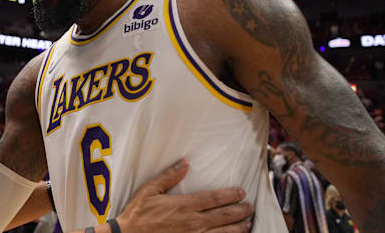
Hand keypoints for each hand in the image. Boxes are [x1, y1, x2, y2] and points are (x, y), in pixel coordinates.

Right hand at [115, 159, 253, 232]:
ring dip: (238, 228)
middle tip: (250, 207)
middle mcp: (192, 222)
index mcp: (183, 205)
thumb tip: (184, 163)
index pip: (214, 199)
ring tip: (248, 223)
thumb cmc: (137, 213)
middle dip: (240, 211)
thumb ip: (168, 176)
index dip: (230, 195)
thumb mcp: (149, 190)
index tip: (241, 192)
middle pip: (223, 216)